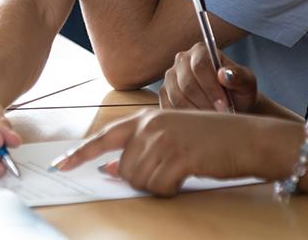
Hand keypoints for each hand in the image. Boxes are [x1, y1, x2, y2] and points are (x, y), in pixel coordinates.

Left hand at [52, 109, 256, 195]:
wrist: (247, 137)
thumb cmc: (211, 139)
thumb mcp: (172, 137)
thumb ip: (141, 149)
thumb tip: (112, 169)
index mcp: (146, 118)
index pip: (104, 137)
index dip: (80, 153)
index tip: (60, 166)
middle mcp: (151, 126)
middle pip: (124, 169)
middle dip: (142, 179)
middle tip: (170, 171)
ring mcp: (164, 140)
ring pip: (140, 180)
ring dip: (159, 184)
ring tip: (181, 169)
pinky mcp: (178, 156)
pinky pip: (160, 187)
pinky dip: (171, 189)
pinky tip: (188, 175)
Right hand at [160, 42, 258, 112]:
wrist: (230, 106)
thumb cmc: (239, 92)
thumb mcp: (247, 83)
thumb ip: (239, 76)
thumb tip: (224, 74)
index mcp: (201, 50)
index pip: (200, 66)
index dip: (211, 88)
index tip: (224, 105)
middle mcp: (182, 60)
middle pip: (187, 83)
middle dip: (205, 103)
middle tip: (219, 116)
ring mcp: (170, 77)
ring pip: (177, 98)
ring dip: (196, 112)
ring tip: (212, 119)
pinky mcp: (164, 94)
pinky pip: (169, 108)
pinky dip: (184, 119)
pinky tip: (199, 121)